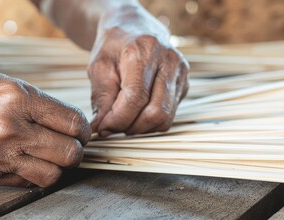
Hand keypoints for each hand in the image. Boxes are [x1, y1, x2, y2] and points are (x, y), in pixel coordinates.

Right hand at [0, 65, 90, 186]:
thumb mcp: (7, 83)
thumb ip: (40, 104)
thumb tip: (70, 123)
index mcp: (19, 101)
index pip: (72, 122)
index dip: (84, 129)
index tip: (82, 131)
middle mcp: (11, 130)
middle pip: (68, 153)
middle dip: (77, 149)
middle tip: (73, 144)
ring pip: (52, 175)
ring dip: (60, 166)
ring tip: (54, 155)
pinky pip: (27, 182)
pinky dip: (36, 174)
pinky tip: (31, 161)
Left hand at [88, 6, 188, 136]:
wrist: (133, 28)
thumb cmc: (113, 46)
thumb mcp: (99, 67)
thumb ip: (101, 98)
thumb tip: (101, 128)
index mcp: (145, 50)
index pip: (136, 97)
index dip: (118, 119)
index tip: (103, 128)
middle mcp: (169, 60)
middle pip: (157, 112)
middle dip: (131, 127)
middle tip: (112, 128)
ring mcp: (181, 72)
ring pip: (166, 117)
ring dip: (141, 128)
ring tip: (123, 121)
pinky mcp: (184, 83)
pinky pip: (170, 114)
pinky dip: (150, 122)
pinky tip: (135, 113)